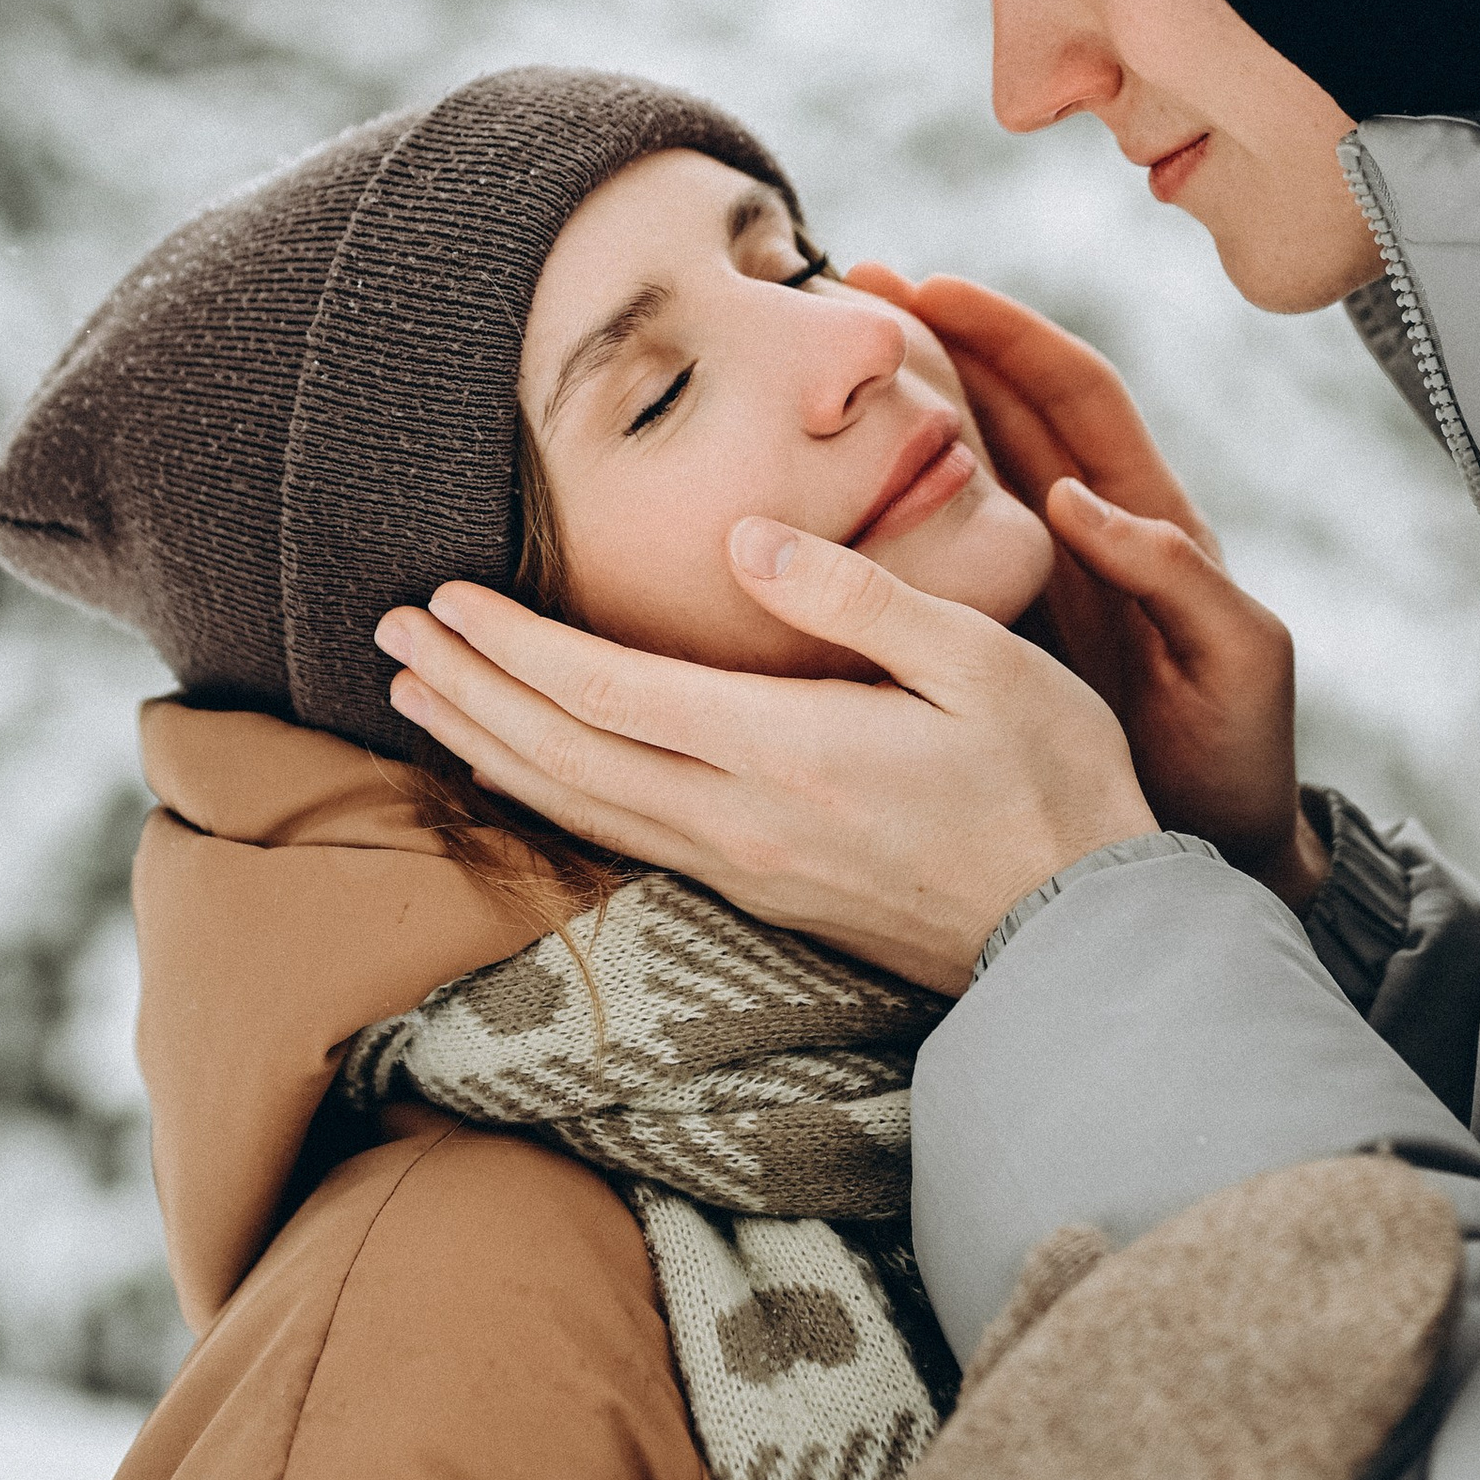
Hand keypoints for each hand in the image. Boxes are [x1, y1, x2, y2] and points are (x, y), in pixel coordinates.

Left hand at [375, 523, 1156, 994]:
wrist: (1091, 940)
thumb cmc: (1055, 783)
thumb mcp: (980, 661)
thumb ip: (856, 599)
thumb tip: (746, 538)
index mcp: (787, 754)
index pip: (608, 695)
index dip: (514, 645)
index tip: (443, 596)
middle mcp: (742, 824)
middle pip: (563, 757)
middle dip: (468, 692)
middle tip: (388, 635)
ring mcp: (744, 872)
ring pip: (578, 809)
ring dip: (489, 747)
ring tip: (420, 699)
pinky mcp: (761, 897)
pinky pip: (618, 839)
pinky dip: (548, 796)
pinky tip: (524, 769)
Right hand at [845, 264, 1325, 908]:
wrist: (1217, 856)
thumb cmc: (1240, 757)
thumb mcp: (1239, 659)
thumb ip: (1178, 575)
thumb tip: (1078, 497)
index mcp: (1150, 518)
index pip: (1074, 393)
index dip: (1010, 333)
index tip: (936, 287)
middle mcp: (1088, 533)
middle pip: (1006, 407)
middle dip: (938, 338)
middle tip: (850, 286)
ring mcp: (1040, 580)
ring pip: (964, 471)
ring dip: (905, 409)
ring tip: (825, 365)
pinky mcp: (1001, 633)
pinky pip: (939, 552)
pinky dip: (888, 510)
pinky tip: (822, 496)